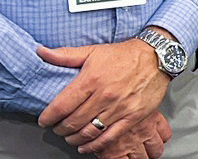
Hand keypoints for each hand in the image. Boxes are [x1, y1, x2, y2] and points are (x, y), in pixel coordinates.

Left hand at [36, 38, 169, 149]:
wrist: (156, 57)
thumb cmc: (123, 55)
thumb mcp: (93, 50)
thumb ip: (65, 55)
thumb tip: (41, 52)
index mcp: (91, 79)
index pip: (62, 105)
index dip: (48, 117)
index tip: (44, 120)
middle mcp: (104, 95)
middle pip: (73, 122)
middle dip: (59, 129)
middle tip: (56, 128)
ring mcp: (119, 108)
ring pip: (88, 132)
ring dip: (73, 139)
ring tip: (69, 136)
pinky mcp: (132, 117)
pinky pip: (109, 137)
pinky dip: (94, 145)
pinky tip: (85, 146)